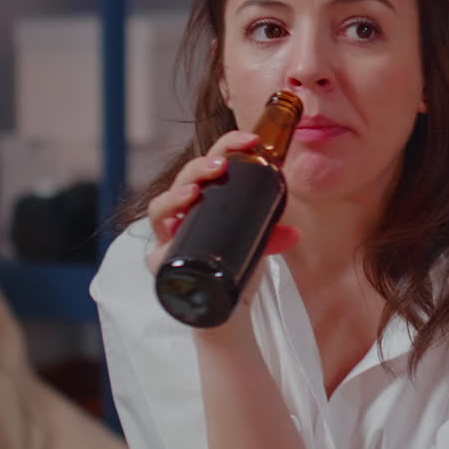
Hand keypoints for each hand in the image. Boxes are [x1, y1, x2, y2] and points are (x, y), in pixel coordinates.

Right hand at [145, 130, 300, 294]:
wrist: (229, 309)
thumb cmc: (238, 266)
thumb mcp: (258, 244)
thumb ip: (271, 235)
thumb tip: (293, 233)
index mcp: (207, 200)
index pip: (212, 162)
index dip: (228, 145)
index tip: (251, 140)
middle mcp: (184, 214)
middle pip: (183, 180)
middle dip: (198, 167)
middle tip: (221, 165)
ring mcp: (170, 239)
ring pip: (160, 209)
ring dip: (176, 195)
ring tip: (194, 192)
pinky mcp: (164, 265)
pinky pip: (155, 249)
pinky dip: (164, 236)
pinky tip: (174, 225)